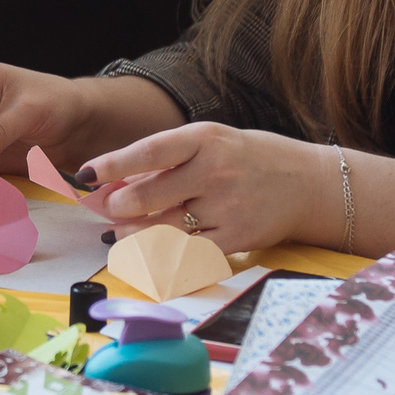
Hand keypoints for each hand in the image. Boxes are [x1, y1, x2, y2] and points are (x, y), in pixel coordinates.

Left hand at [85, 122, 320, 254]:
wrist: (308, 184)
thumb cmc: (248, 159)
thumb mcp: (210, 144)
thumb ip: (168, 162)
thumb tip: (116, 183)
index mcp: (205, 139)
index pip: (150, 150)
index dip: (113, 164)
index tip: (86, 174)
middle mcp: (215, 171)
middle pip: (149, 195)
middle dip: (117, 206)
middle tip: (103, 209)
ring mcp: (226, 208)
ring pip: (162, 229)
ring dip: (131, 235)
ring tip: (119, 233)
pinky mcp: (236, 239)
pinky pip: (187, 254)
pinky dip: (161, 256)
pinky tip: (148, 254)